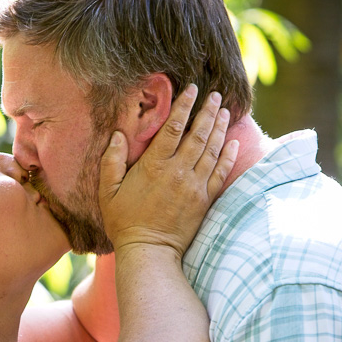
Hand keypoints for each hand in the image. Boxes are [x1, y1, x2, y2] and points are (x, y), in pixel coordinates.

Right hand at [98, 85, 238, 257]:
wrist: (149, 251)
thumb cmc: (124, 221)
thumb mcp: (108, 191)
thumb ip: (111, 161)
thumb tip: (118, 135)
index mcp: (154, 166)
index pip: (174, 128)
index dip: (184, 106)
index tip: (192, 90)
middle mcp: (178, 172)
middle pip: (198, 134)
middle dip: (208, 112)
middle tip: (215, 94)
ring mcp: (195, 186)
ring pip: (212, 150)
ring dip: (220, 128)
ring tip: (225, 111)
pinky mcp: (205, 200)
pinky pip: (220, 173)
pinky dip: (228, 156)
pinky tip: (233, 142)